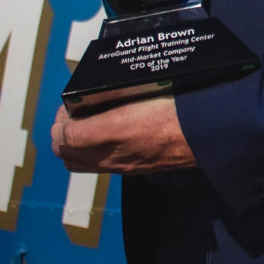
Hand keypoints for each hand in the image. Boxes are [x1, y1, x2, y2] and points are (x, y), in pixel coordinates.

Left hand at [51, 96, 194, 173]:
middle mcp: (112, 155)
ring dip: (72, 147)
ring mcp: (119, 166)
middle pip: (64, 153)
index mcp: (112, 130)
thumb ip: (108, 96)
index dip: (60, 119)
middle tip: (73, 114)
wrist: (202, 135)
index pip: (64, 136)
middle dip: (61, 133)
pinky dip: (89, 154)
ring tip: (84, 126)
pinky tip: (103, 136)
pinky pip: (96, 167)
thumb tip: (77, 106)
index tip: (68, 104)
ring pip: (77, 164)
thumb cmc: (175, 109)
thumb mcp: (139, 92)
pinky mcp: (129, 171)